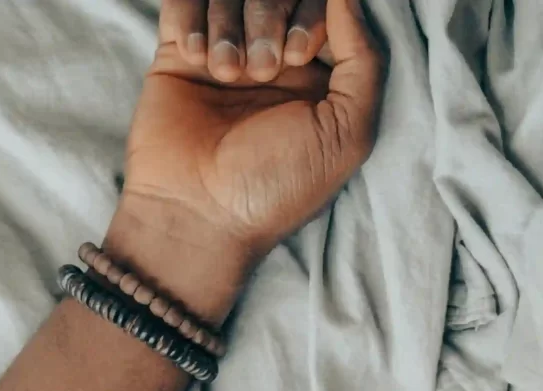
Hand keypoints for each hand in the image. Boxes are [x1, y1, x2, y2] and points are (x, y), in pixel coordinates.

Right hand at [114, 0, 383, 318]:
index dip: (310, 12)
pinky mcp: (178, 52)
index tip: (297, 57)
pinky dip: (191, 18)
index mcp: (315, 73)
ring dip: (228, 23)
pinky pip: (183, 0)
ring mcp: (223, 50)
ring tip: (225, 73)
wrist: (198, 216)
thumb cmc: (276, 187)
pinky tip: (196, 59)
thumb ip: (365, 61)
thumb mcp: (347, 134)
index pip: (320, 3)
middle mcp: (270, 56)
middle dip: (269, 14)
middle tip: (260, 71)